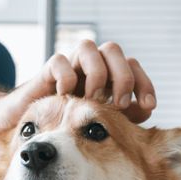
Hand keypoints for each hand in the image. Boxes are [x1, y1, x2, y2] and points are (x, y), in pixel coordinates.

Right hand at [0, 40, 156, 130]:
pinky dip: (66, 78)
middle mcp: (89, 67)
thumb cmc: (68, 128)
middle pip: (113, 50)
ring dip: (96, 74)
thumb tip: (147, 115)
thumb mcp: (99, 125)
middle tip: (121, 105)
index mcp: (105, 77)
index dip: (143, 83)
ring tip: (92, 100)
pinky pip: (59, 62)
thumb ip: (121, 119)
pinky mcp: (45, 73)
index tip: (148, 106)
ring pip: (89, 48)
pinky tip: (66, 98)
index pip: (132, 66)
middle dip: (122, 77)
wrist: (31, 131)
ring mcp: (67, 67)